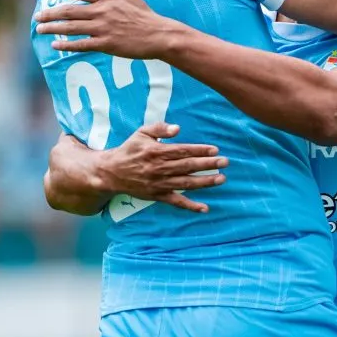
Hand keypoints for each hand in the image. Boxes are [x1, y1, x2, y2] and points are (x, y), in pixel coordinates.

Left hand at [35, 0, 170, 57]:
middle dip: (51, 13)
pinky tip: (56, 45)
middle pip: (70, 10)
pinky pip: (82, 44)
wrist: (158, 35)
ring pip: (72, 27)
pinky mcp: (106, 44)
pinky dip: (68, 45)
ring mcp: (103, 28)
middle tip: (37, 16)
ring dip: (54, 28)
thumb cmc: (144, 15)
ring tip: (40, 29)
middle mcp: (101, 12)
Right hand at [51, 123, 227, 213]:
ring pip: (186, 184)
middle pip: (188, 167)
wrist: (111, 172)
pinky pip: (176, 202)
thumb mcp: (141, 133)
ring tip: (222, 179)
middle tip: (225, 162)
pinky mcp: (157, 196)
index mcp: (156, 151)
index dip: (200, 150)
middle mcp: (159, 168)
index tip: (215, 150)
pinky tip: (204, 208)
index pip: (183, 151)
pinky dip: (190, 206)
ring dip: (205, 182)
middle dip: (208, 165)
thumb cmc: (129, 150)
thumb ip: (159, 128)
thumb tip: (177, 128)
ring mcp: (159, 184)